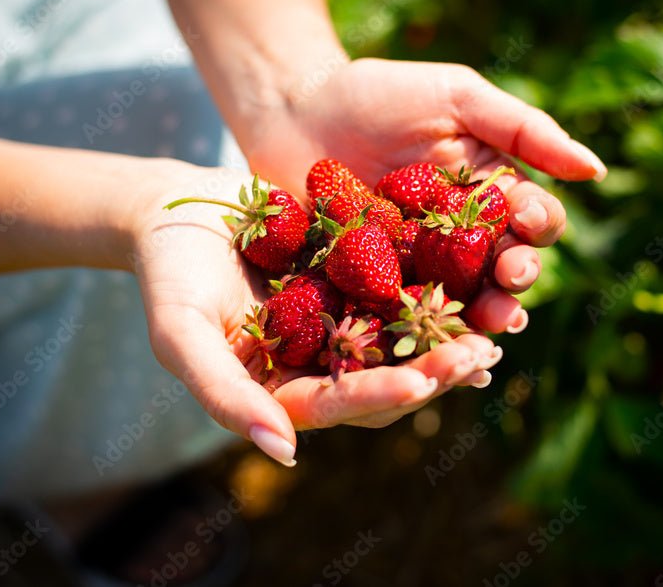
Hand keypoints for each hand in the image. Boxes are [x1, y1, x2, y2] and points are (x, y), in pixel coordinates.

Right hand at [129, 164, 501, 465]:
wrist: (179, 206)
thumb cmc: (168, 274)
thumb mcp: (180, 334)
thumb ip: (224, 395)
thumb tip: (284, 455)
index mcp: (285, 386)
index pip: (338, 402)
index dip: (379, 395)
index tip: (420, 383)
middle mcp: (323, 360)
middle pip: (385, 378)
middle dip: (433, 371)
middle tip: (478, 356)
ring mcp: (345, 318)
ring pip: (406, 339)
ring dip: (449, 337)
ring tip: (494, 326)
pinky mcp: (361, 276)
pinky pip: (406, 286)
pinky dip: (441, 287)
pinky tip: (479, 273)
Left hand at [230, 57, 606, 332]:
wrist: (292, 108)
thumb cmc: (378, 93)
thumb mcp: (457, 96)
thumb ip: (524, 129)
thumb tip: (596, 170)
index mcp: (491, 193)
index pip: (531, 220)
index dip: (537, 230)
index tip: (526, 229)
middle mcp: (462, 238)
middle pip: (502, 271)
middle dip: (512, 284)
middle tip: (507, 289)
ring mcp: (418, 268)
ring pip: (461, 303)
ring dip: (477, 320)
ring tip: (482, 333)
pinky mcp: (373, 290)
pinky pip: (404, 317)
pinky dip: (420, 337)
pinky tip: (433, 354)